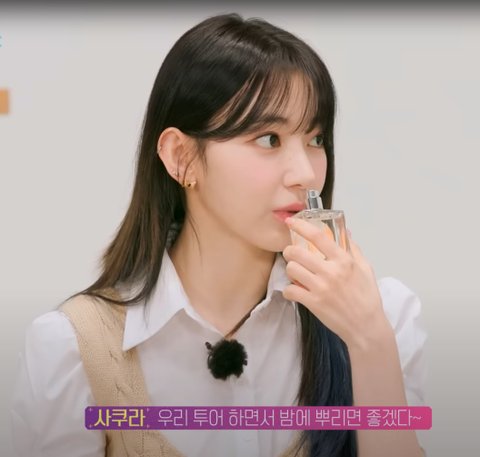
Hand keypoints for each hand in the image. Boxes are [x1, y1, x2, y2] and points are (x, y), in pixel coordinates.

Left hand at [282, 217, 390, 349]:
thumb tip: (345, 232)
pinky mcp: (313, 303)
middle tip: (292, 254)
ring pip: (291, 269)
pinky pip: (290, 290)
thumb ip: (353, 249)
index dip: (301, 226)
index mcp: (344, 260)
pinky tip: (296, 291)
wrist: (366, 327)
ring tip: (296, 274)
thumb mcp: (366, 269)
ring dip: (290, 270)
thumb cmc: (367, 297)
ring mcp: (320, 288)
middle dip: (290, 251)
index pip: (318, 236)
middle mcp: (331, 272)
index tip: (291, 221)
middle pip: (297, 252)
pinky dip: (290, 290)